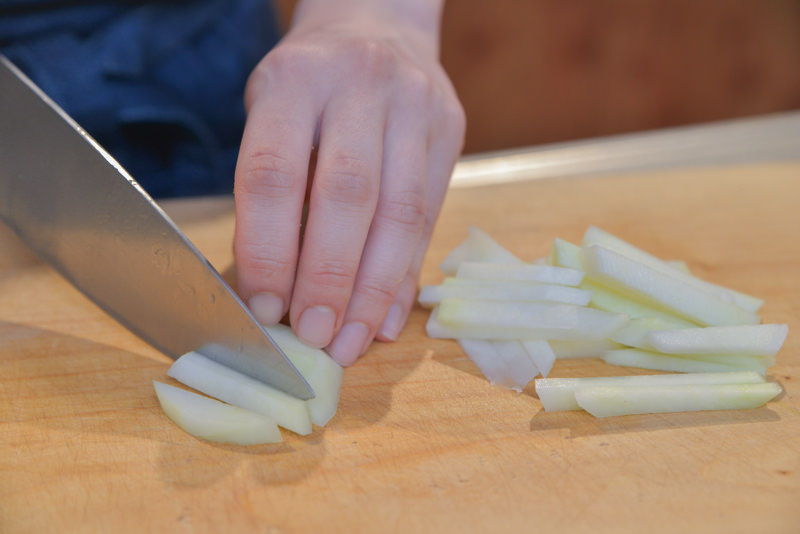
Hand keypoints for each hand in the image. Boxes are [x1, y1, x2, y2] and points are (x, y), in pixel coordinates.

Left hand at [233, 0, 464, 364]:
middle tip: (314, 337)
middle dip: (330, 279)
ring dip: (374, 291)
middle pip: (348, 196)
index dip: (269, 250)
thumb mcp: (272, 115)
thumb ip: (274, 194)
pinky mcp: (450, 131)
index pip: (276, 174)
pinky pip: (430, 217)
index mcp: (294, 80)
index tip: (265, 308)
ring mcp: (416, 106)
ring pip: (401, 213)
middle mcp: (360, 86)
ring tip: (351, 342)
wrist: (377, 25)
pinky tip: (387, 319)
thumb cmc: (310, 85)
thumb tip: (272, 294)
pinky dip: (405, 277)